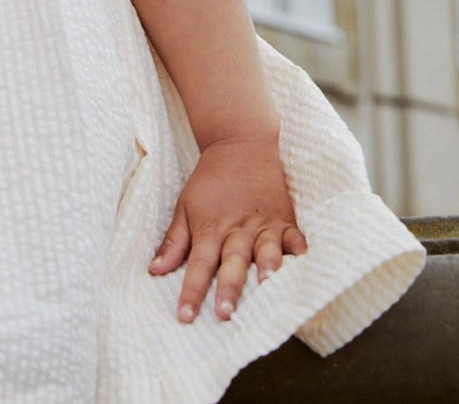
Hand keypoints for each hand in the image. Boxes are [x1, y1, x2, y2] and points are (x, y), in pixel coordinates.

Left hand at [147, 135, 307, 322]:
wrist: (240, 142)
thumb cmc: (210, 179)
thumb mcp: (185, 205)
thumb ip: (174, 241)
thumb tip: (154, 271)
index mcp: (211, 227)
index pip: (199, 264)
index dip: (191, 290)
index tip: (185, 316)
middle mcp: (238, 228)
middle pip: (232, 262)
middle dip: (229, 288)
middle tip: (225, 313)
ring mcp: (264, 223)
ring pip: (266, 249)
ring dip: (267, 268)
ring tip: (268, 286)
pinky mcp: (284, 217)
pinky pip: (294, 236)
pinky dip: (299, 250)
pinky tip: (304, 264)